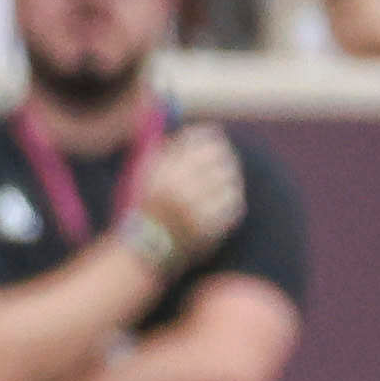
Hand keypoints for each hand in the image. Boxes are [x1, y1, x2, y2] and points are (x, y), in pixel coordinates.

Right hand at [135, 124, 247, 262]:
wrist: (145, 248)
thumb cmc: (147, 205)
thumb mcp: (148, 173)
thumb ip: (173, 149)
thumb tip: (207, 131)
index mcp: (162, 171)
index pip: (199, 140)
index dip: (210, 137)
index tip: (215, 139)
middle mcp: (179, 188)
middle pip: (219, 158)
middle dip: (224, 157)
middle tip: (225, 159)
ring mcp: (196, 210)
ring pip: (230, 180)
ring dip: (229, 179)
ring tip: (221, 182)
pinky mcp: (210, 228)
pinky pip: (234, 203)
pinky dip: (231, 199)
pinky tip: (221, 201)